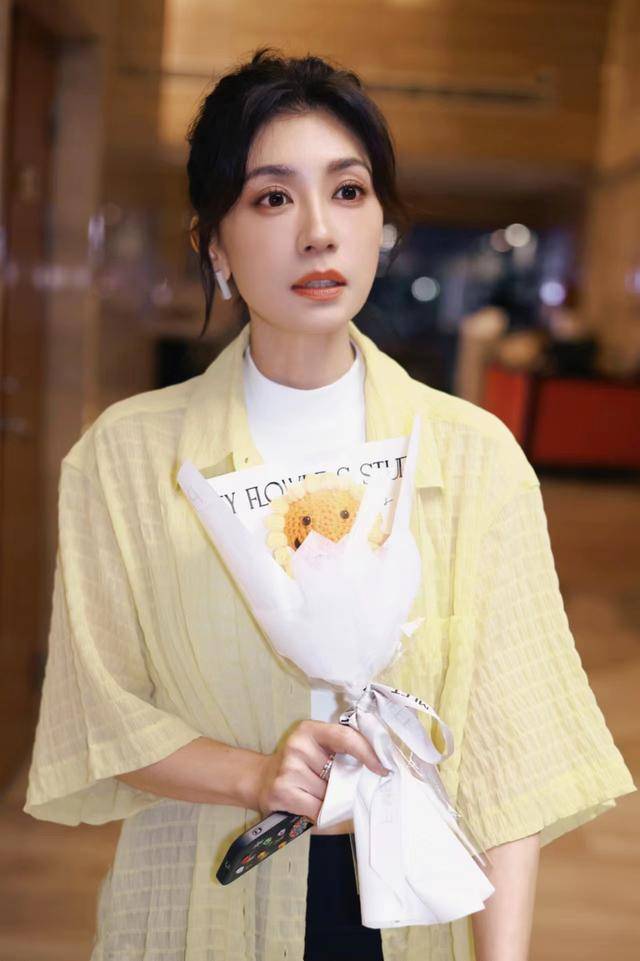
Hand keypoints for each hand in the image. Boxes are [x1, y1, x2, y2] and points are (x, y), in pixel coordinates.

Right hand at [252, 719, 388, 820]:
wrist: (259, 779)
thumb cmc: (297, 765)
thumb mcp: (315, 748)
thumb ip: (340, 751)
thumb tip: (377, 769)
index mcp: (309, 730)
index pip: (345, 737)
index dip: (368, 752)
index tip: (383, 768)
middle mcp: (297, 746)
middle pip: (339, 772)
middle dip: (347, 785)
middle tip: (347, 789)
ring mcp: (289, 769)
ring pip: (329, 794)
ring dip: (333, 801)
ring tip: (320, 797)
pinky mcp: (282, 792)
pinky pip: (317, 810)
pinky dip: (324, 815)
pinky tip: (315, 810)